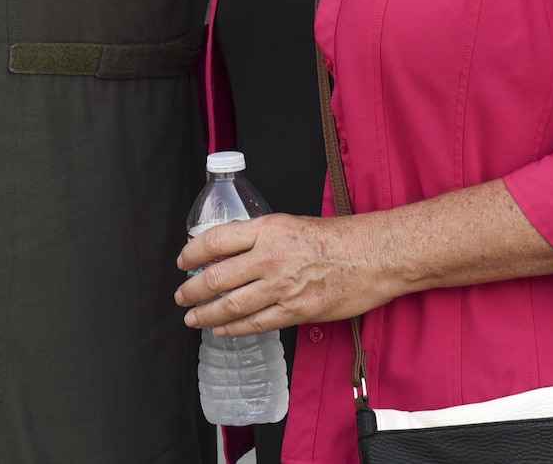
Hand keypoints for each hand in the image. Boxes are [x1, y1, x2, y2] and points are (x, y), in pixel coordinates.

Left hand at [175, 213, 399, 336]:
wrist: (372, 255)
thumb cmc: (336, 237)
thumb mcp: (288, 224)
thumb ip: (258, 237)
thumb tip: (227, 252)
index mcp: (265, 229)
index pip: (215, 240)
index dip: (191, 253)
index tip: (182, 261)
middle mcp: (268, 257)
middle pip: (216, 276)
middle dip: (192, 290)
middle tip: (181, 296)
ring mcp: (281, 286)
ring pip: (231, 304)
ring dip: (206, 313)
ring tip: (193, 318)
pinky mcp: (295, 311)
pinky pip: (255, 324)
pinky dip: (233, 329)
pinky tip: (221, 329)